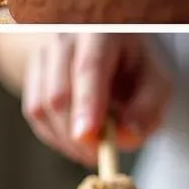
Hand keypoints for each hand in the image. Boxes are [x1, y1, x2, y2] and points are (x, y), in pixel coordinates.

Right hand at [21, 33, 171, 166]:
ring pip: (42, 107)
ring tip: (93, 148)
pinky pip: (35, 114)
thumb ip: (147, 110)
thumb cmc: (134, 67)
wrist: (104, 47)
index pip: (90, 67)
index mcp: (102, 33)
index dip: (87, 103)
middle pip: (59, 93)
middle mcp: (65, 39)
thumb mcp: (156, 83)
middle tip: (99, 155)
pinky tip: (76, 138)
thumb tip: (125, 137)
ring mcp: (43, 55)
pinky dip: (55, 135)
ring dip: (66, 139)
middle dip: (76, 133)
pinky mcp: (31, 75)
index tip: (88, 135)